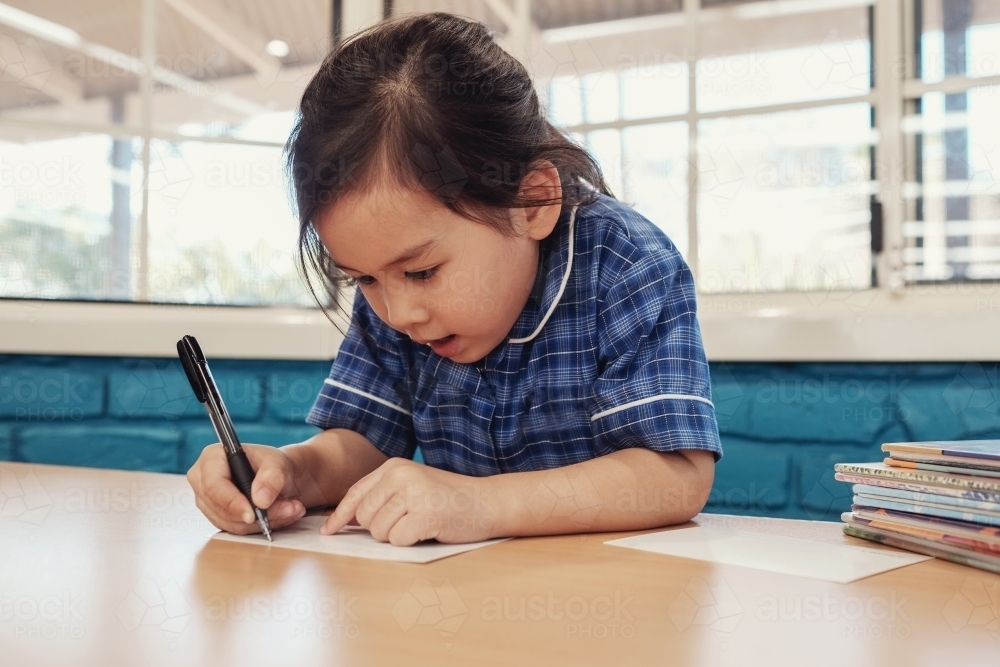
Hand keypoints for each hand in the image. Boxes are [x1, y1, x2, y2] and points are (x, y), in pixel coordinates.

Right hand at [187, 443, 306, 534]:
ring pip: (229, 522)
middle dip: (256, 515)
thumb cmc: (272, 464)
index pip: (213, 485)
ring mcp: (207, 501)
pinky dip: (259, 527)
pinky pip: (235, 529)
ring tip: (291, 510)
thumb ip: (272, 477)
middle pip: (221, 508)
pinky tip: (279, 517)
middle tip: (289, 509)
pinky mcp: (217, 516)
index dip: (232, 502)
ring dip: (262, 522)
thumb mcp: (278, 463)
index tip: (253, 514)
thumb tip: (260, 500)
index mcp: (212, 457)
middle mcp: (202, 480)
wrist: (277, 477)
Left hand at [320, 458, 496, 544]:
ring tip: (422, 523)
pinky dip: (411, 542)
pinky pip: (399, 540)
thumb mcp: (413, 486)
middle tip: (409, 521)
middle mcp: (400, 475)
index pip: (356, 494)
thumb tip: (348, 521)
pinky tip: (430, 529)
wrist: (488, 502)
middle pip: (365, 518)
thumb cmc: (449, 499)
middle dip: (382, 528)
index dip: (340, 516)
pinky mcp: (425, 514)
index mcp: (393, 467)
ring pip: (380, 531)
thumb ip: (384, 496)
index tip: (328, 532)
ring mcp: (413, 493)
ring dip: (398, 535)